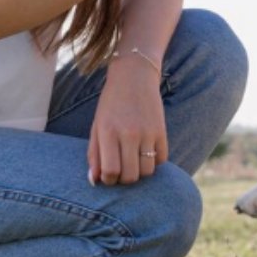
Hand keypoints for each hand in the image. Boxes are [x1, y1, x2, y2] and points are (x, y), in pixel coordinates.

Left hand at [88, 56, 168, 184]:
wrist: (134, 76)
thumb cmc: (111, 103)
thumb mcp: (97, 126)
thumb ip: (94, 154)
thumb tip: (94, 181)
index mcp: (108, 132)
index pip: (110, 171)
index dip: (108, 180)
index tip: (108, 175)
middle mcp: (129, 133)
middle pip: (130, 176)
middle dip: (124, 180)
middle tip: (121, 170)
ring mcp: (147, 133)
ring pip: (147, 171)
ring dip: (140, 173)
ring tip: (134, 162)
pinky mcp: (162, 131)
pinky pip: (161, 160)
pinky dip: (154, 162)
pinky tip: (146, 153)